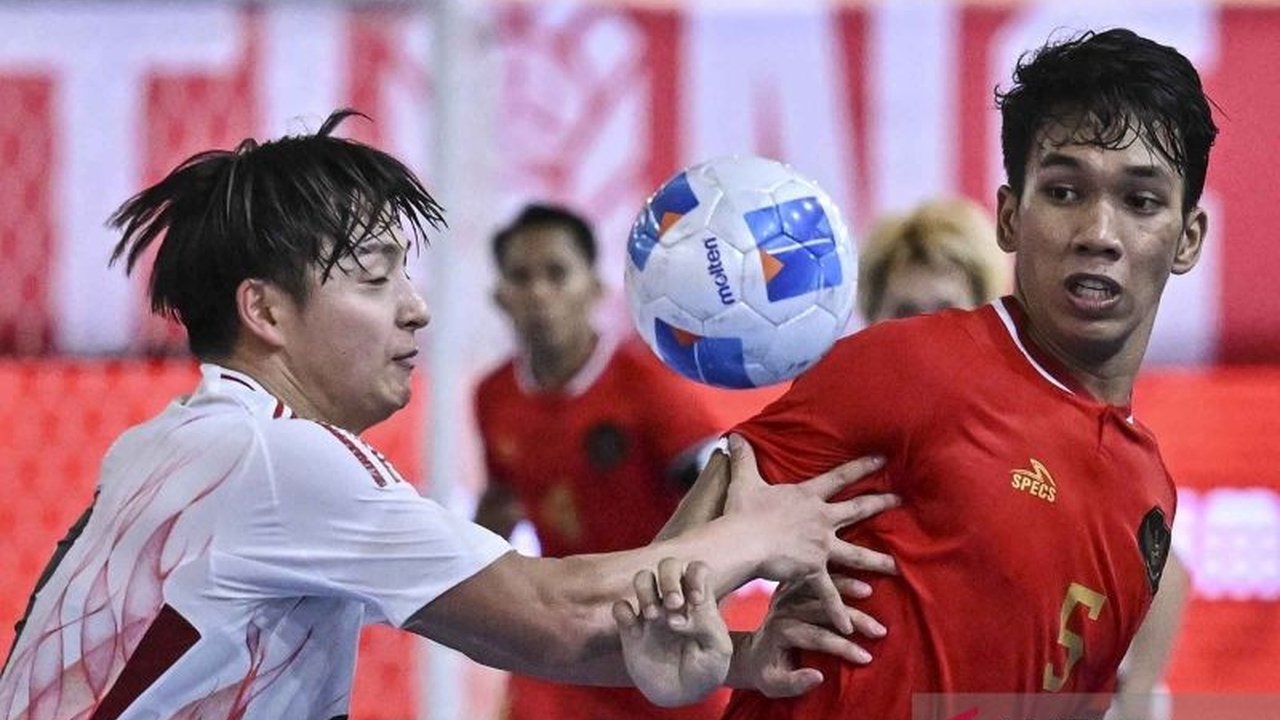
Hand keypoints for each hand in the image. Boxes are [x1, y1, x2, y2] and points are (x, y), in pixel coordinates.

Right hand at [613, 559, 731, 706]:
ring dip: (646, 591)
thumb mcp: (719, 651)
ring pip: (642, 578)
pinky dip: (623, 611)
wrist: (683, 697)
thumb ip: (709, 626)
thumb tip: (678, 617)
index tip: (696, 601)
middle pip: (668, 565)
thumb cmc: (706, 671)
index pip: (696, 569)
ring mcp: (652, 613)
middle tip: (674, 605)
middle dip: (669, 579)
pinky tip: (634, 628)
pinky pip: (620, 607)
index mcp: (698, 601)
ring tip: (654, 616)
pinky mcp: (631, 631)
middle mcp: (674, 601)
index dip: (695, 576)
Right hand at [721, 433, 899, 632]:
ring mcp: (820, 546)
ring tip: (896, 568)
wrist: (743, 541)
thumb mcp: (744, 480)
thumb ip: (743, 458)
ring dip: (877, 561)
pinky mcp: (813, 570)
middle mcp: (821, 520)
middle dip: (881, 503)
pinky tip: (849, 628)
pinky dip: (837, 610)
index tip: (882, 459)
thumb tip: (733, 435)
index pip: (839, 477)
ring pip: (855, 554)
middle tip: (901, 500)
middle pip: (857, 509)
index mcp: (807, 497)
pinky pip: (828, 593)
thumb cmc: (743, 511)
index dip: (861, 467)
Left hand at [737, 576, 885, 696]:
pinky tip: (854, 572)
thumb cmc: (767, 673)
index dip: (843, 648)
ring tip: (870, 590)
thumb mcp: (773, 685)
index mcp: (782, 631)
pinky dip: (836, 572)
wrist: (752, 652)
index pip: (818, 637)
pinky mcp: (792, 587)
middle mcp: (784, 609)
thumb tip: (819, 677)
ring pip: (820, 586)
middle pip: (824, 609)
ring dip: (846, 586)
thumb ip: (794, 683)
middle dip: (854, 618)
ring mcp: (788, 595)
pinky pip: (815, 574)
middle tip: (880, 630)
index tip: (867, 658)